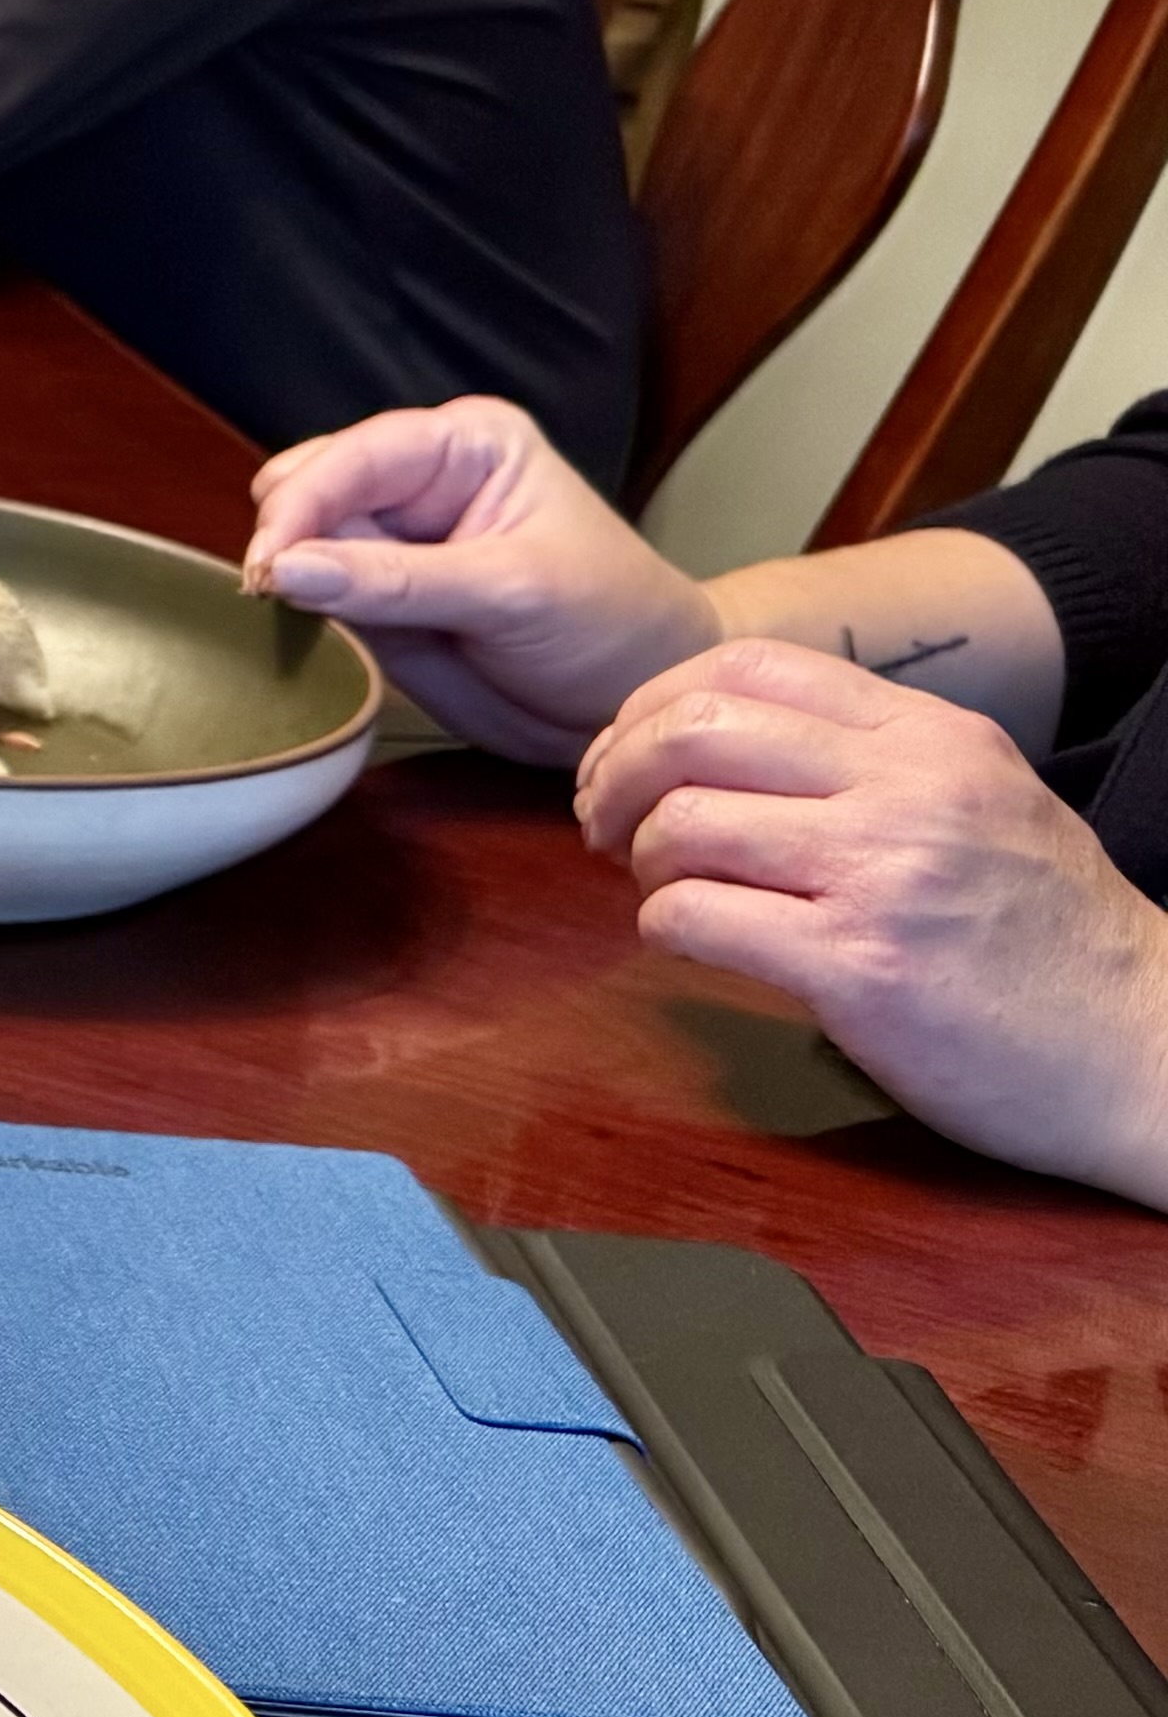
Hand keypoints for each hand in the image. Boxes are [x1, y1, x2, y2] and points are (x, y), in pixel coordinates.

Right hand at [244, 396, 716, 759]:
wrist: (634, 701)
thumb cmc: (608, 624)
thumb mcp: (512, 595)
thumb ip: (397, 583)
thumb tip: (284, 570)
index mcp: (463, 445)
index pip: (353, 456)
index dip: (303, 505)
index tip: (269, 567)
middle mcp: (416, 481)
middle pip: (306, 489)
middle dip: (289, 539)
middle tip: (288, 599)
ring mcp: (389, 542)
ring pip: (295, 542)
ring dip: (290, 580)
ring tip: (313, 620)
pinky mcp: (372, 599)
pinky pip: (307, 596)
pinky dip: (299, 615)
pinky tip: (318, 635)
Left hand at [577, 640, 1167, 1202]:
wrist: (1146, 1049)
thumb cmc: (1053, 940)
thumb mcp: (985, 804)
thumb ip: (874, 764)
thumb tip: (724, 741)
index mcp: (934, 738)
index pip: (749, 667)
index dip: (654, 706)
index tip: (629, 756)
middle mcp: (910, 788)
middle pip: (694, 732)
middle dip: (617, 776)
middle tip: (604, 826)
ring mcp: (884, 874)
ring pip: (681, 823)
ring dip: (640, 860)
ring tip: (663, 889)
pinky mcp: (857, 967)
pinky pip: (696, 918)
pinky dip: (664, 927)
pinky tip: (692, 942)